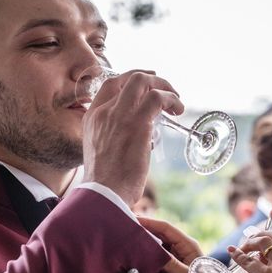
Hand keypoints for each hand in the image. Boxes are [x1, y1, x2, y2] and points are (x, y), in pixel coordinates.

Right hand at [82, 70, 183, 205]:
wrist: (103, 194)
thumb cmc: (105, 183)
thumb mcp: (101, 151)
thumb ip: (114, 136)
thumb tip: (140, 136)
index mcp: (92, 117)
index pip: (111, 85)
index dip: (131, 80)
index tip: (147, 84)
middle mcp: (104, 111)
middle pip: (130, 78)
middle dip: (153, 79)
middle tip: (166, 90)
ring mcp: (120, 115)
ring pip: (144, 82)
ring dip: (166, 88)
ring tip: (176, 103)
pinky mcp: (138, 123)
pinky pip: (158, 98)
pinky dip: (172, 99)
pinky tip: (178, 110)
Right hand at [140, 216, 236, 272]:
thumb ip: (169, 263)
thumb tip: (150, 252)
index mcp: (189, 245)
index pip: (166, 228)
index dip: (150, 222)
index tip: (134, 220)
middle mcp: (183, 248)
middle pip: (161, 234)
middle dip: (146, 230)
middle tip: (129, 229)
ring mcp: (179, 258)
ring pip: (159, 245)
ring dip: (147, 243)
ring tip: (132, 240)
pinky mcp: (174, 268)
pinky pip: (160, 257)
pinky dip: (150, 255)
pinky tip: (140, 256)